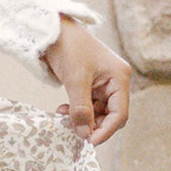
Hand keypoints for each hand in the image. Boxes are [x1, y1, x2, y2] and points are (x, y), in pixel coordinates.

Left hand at [42, 16, 131, 145]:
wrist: (50, 29)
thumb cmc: (68, 47)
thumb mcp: (75, 80)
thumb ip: (80, 109)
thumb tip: (84, 134)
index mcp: (120, 78)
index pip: (119, 113)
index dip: (106, 130)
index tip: (89, 141)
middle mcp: (115, 81)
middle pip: (110, 114)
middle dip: (93, 124)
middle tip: (74, 130)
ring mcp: (102, 81)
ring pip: (97, 110)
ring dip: (82, 117)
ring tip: (63, 116)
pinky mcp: (89, 82)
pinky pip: (87, 103)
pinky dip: (77, 109)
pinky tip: (63, 110)